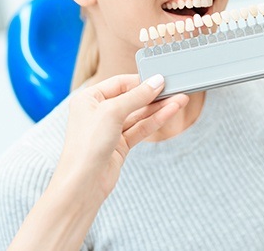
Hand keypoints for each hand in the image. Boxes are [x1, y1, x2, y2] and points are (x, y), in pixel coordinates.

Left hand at [57, 74, 188, 202]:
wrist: (83, 184)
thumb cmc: (87, 144)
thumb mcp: (112, 112)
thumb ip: (136, 96)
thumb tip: (156, 82)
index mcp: (88, 98)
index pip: (119, 83)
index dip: (140, 81)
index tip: (160, 79)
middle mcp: (98, 112)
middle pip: (131, 98)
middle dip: (153, 95)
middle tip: (175, 89)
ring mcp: (110, 130)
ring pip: (138, 115)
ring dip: (159, 108)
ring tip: (180, 100)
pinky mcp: (120, 145)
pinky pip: (140, 129)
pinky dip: (155, 121)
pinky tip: (169, 113)